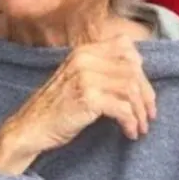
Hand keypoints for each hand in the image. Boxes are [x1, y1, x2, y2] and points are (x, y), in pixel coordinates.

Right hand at [0, 34, 156, 173]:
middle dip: (146, 94)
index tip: (143, 89)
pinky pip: (123, 108)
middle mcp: (84, 59)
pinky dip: (131, 122)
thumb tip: (137, 70)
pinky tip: (129, 133)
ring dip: (140, 111)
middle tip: (148, 114)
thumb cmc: (56, 106)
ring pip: (131, 88)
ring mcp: (85, 78)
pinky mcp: (87, 99)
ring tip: (139, 126)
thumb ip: (100, 69)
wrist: (30, 126)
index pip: (125, 46)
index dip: (140, 68)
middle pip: (133, 69)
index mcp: (83, 51)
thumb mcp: (77, 78)